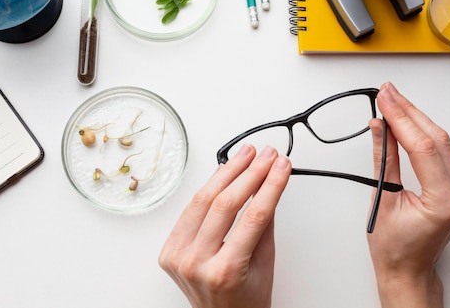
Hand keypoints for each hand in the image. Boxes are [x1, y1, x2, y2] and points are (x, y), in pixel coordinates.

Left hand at [159, 145, 290, 307]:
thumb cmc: (246, 297)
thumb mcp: (265, 263)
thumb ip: (264, 223)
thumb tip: (268, 183)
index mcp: (224, 272)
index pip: (253, 217)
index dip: (269, 186)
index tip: (281, 167)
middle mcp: (196, 263)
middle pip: (225, 204)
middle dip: (250, 173)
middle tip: (266, 155)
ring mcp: (178, 256)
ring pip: (202, 200)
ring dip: (227, 172)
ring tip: (246, 155)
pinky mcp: (168, 249)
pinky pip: (190, 209)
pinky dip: (208, 188)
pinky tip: (224, 173)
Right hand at [367, 82, 449, 307]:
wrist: (408, 270)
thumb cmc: (395, 249)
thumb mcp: (382, 201)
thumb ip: (383, 159)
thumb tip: (379, 128)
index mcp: (443, 202)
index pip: (422, 146)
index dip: (400, 118)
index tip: (384, 100)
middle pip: (436, 138)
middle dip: (408, 111)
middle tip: (387, 93)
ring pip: (441, 142)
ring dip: (416, 118)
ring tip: (393, 101)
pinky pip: (442, 152)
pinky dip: (422, 133)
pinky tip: (406, 122)